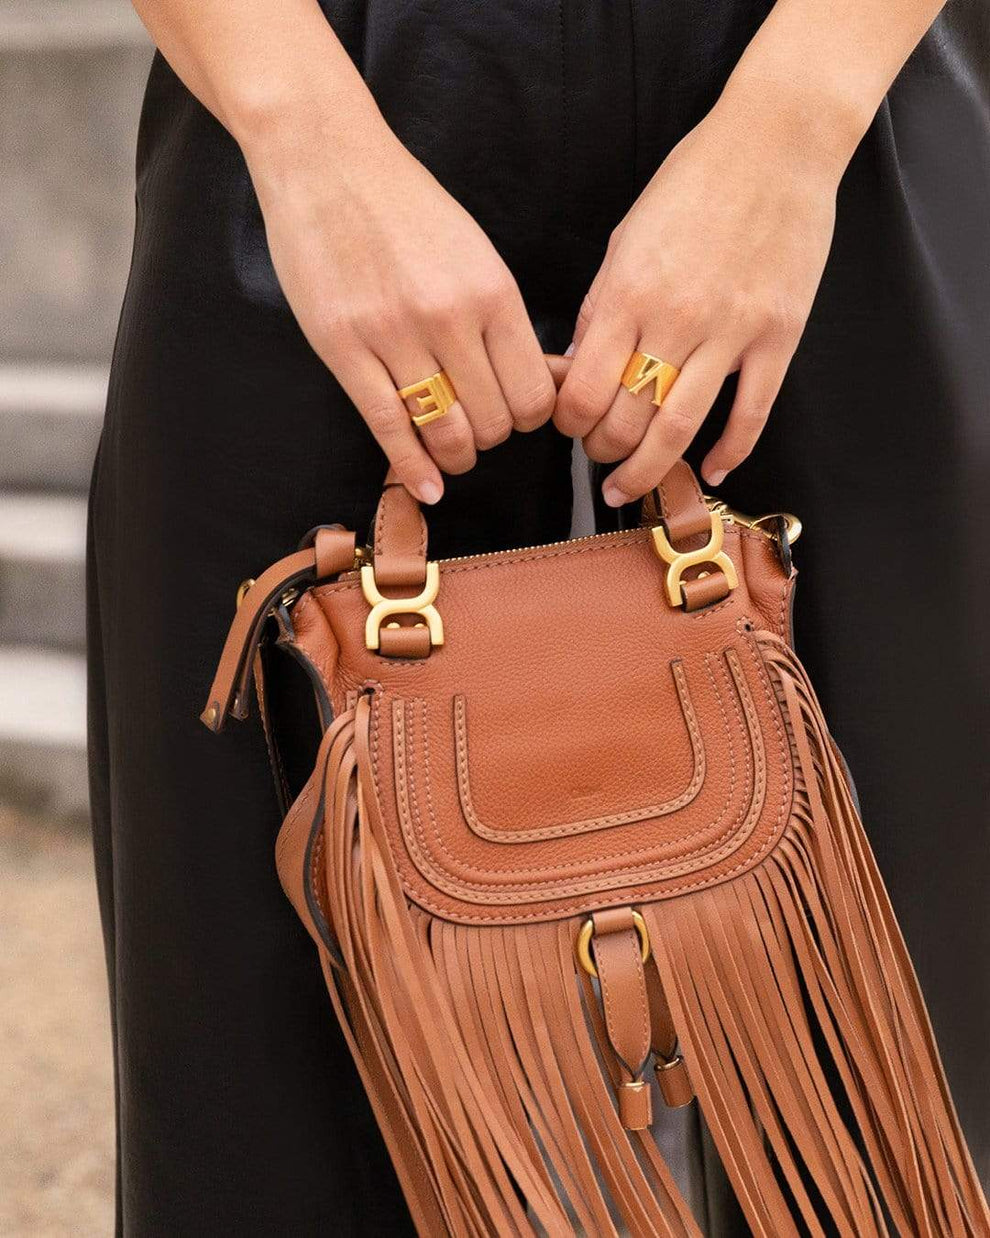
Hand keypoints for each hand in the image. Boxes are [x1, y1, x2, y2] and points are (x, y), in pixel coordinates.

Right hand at [246, 114, 554, 503]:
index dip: (532, 418)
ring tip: (453, 453)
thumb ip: (500, 317)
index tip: (517, 413)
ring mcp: (392, 335)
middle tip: (479, 429)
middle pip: (493, 421)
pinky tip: (426, 488)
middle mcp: (448, 317)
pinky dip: (412, 468)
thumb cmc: (406, 207)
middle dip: (492, 437)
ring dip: (456, 456)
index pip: (534, 392)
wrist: (328, 162)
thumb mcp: (474, 252)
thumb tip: (535, 379)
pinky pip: (388, 428)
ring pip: (446, 433)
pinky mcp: (343, 349)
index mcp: (491, 291)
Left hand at [554, 92, 839, 504]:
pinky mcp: (778, 336)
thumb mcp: (626, 239)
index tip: (568, 427)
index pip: (584, 389)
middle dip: (603, 451)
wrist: (777, 143)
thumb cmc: (693, 183)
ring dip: (649, 469)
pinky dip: (730, 452)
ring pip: (680, 428)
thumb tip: (577, 367)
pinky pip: (751, 413)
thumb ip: (601, 307)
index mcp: (629, 293)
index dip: (568, 423)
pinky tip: (710, 472)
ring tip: (630, 487)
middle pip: (627, 419)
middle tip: (599, 456)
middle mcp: (676, 319)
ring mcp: (732, 331)